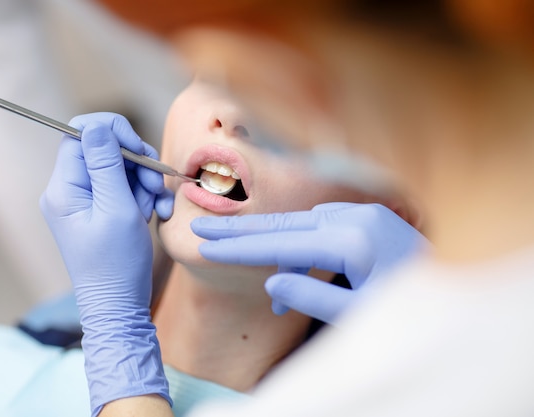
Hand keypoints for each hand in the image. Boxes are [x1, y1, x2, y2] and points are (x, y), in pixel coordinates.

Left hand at [40, 113, 170, 415]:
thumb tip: (96, 125)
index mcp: (64, 188)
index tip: (140, 151)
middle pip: (104, 150)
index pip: (81, 134)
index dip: (113, 134)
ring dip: (144, 183)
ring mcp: (85, 202)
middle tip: (155, 187)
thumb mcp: (117, 209)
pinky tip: (157, 215)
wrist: (118, 306)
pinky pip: (124, 189)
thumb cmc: (116, 264)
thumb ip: (107, 163)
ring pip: (119, 169)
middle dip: (136, 163)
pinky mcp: (101, 212)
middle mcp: (69, 191)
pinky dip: (144, 197)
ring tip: (157, 208)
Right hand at [191, 203, 428, 324]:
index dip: (238, 246)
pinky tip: (279, 252)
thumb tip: (272, 281)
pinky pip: (316, 223)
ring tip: (228, 243)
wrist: (461, 286)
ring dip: (264, 235)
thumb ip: (313, 296)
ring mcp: (359, 213)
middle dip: (238, 228)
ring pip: (296, 221)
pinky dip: (292, 237)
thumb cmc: (410, 305)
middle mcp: (353, 218)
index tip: (204, 243)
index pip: (280, 244)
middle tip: (199, 227)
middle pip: (281, 223)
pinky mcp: (363, 216)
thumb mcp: (360, 313)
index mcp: (350, 241)